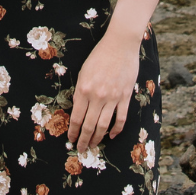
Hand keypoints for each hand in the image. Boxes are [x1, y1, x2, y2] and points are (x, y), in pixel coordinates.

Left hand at [68, 34, 140, 154]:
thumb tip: (78, 108)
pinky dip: (116, 129)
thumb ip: (80, 92)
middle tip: (81, 149)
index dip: (73, 132)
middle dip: (83, 140)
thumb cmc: (99, 56)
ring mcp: (112, 98)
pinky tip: (111, 135)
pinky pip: (120, 118)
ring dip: (97, 138)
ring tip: (93, 146)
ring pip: (103, 125)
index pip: (76, 118)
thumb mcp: (83, 73)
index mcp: (83, 90)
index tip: (71, 139)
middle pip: (89, 125)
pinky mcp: (124, 97)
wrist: (119, 46)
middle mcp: (96, 97)